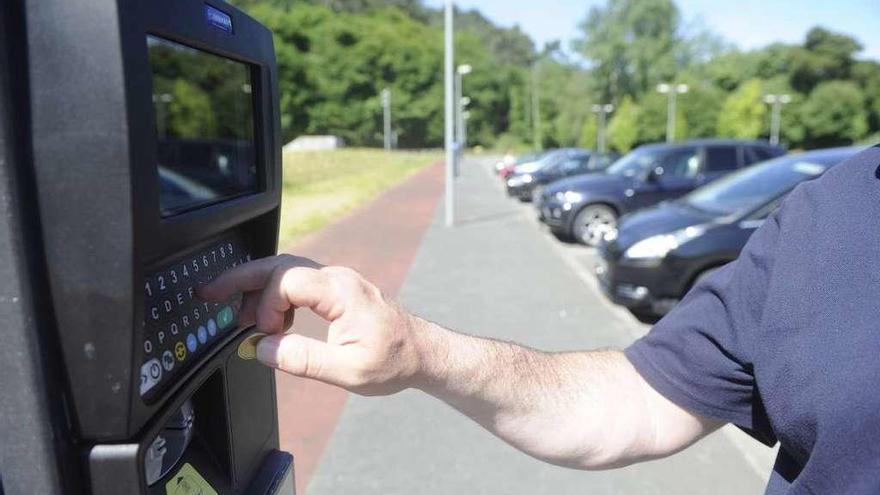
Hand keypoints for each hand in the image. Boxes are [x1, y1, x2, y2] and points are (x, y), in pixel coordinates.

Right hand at [199, 255, 425, 394]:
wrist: (424, 353)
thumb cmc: (394, 361)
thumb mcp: (349, 371)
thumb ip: (303, 360)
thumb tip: (262, 348)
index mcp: (341, 291)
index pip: (285, 279)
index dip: (265, 304)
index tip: (263, 333)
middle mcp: (337, 279)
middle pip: (278, 266)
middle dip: (240, 278)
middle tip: (208, 292)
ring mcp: (338, 282)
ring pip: (286, 272)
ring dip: (259, 290)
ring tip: (240, 318)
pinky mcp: (337, 290)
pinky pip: (298, 283)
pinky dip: (277, 297)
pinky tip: (272, 322)